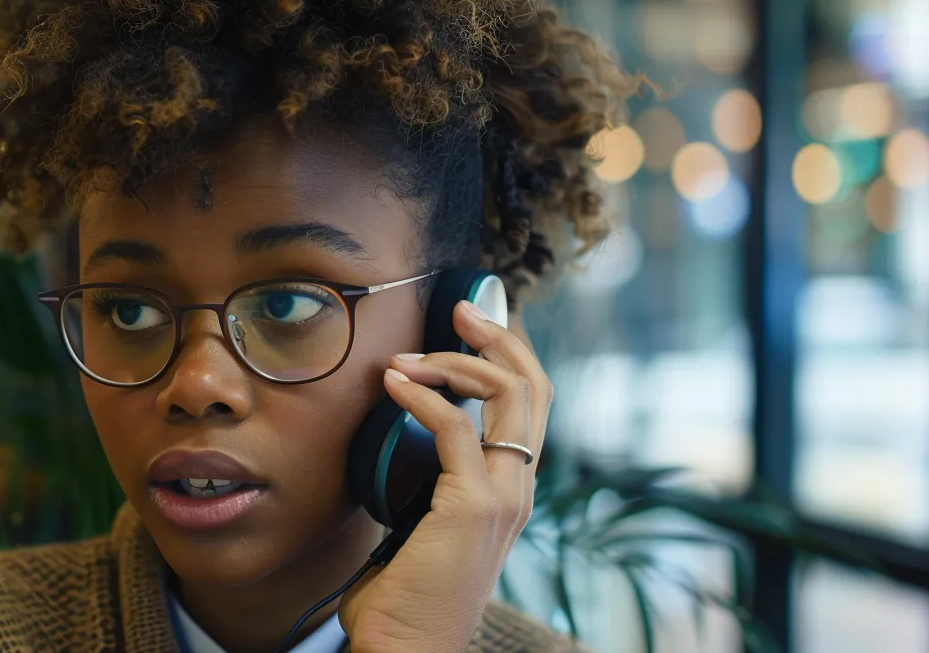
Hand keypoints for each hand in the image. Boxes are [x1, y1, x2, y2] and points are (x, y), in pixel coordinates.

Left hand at [337, 300, 551, 652]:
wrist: (408, 650)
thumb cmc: (403, 596)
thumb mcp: (418, 524)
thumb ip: (424, 482)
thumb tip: (394, 435)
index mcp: (512, 491)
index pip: (532, 406)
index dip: (509, 356)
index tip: (467, 327)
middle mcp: (520, 489)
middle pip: (535, 388)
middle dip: (500, 337)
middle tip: (458, 309)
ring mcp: (503, 497)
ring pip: (508, 396)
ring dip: (457, 361)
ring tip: (409, 354)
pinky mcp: (472, 505)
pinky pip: (456, 427)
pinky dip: (424, 394)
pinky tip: (393, 384)